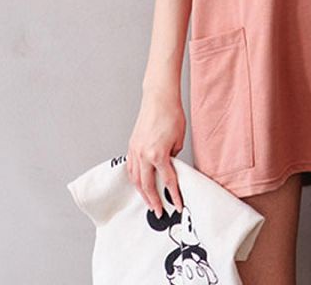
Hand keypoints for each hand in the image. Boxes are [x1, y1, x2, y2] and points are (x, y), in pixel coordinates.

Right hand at [127, 89, 185, 214]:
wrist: (159, 98)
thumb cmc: (172, 114)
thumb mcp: (179, 139)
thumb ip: (174, 156)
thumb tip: (169, 166)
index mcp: (158, 155)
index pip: (168, 181)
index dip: (174, 195)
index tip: (177, 206)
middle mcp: (144, 155)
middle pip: (148, 185)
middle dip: (153, 201)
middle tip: (159, 213)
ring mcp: (135, 151)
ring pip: (136, 179)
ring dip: (142, 193)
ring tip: (148, 202)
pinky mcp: (132, 145)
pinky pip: (130, 168)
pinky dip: (134, 179)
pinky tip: (138, 184)